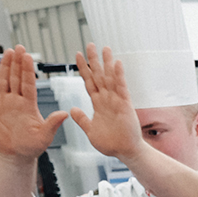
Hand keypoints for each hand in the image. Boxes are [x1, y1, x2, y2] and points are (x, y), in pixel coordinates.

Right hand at [0, 45, 66, 158]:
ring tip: (8, 52)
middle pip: (17, 78)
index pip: (28, 83)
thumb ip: (52, 123)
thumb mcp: (44, 135)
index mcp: (29, 105)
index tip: (28, 56)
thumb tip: (65, 113)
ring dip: (6, 66)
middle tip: (19, 47)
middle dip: (18, 62)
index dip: (28, 70)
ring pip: (5, 80)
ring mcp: (5, 102)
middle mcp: (17, 100)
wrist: (16, 154)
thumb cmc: (32, 147)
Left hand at [70, 43, 144, 162]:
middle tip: (89, 44)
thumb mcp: (90, 131)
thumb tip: (72, 109)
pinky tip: (117, 64)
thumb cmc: (111, 144)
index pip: (89, 82)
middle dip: (94, 60)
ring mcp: (116, 100)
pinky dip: (119, 76)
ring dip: (107, 63)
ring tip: (104, 48)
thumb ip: (82, 119)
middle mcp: (107, 99)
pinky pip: (121, 88)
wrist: (125, 152)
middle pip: (99, 75)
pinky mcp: (125, 105)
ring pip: (110, 77)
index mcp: (98, 104)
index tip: (77, 55)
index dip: (83, 69)